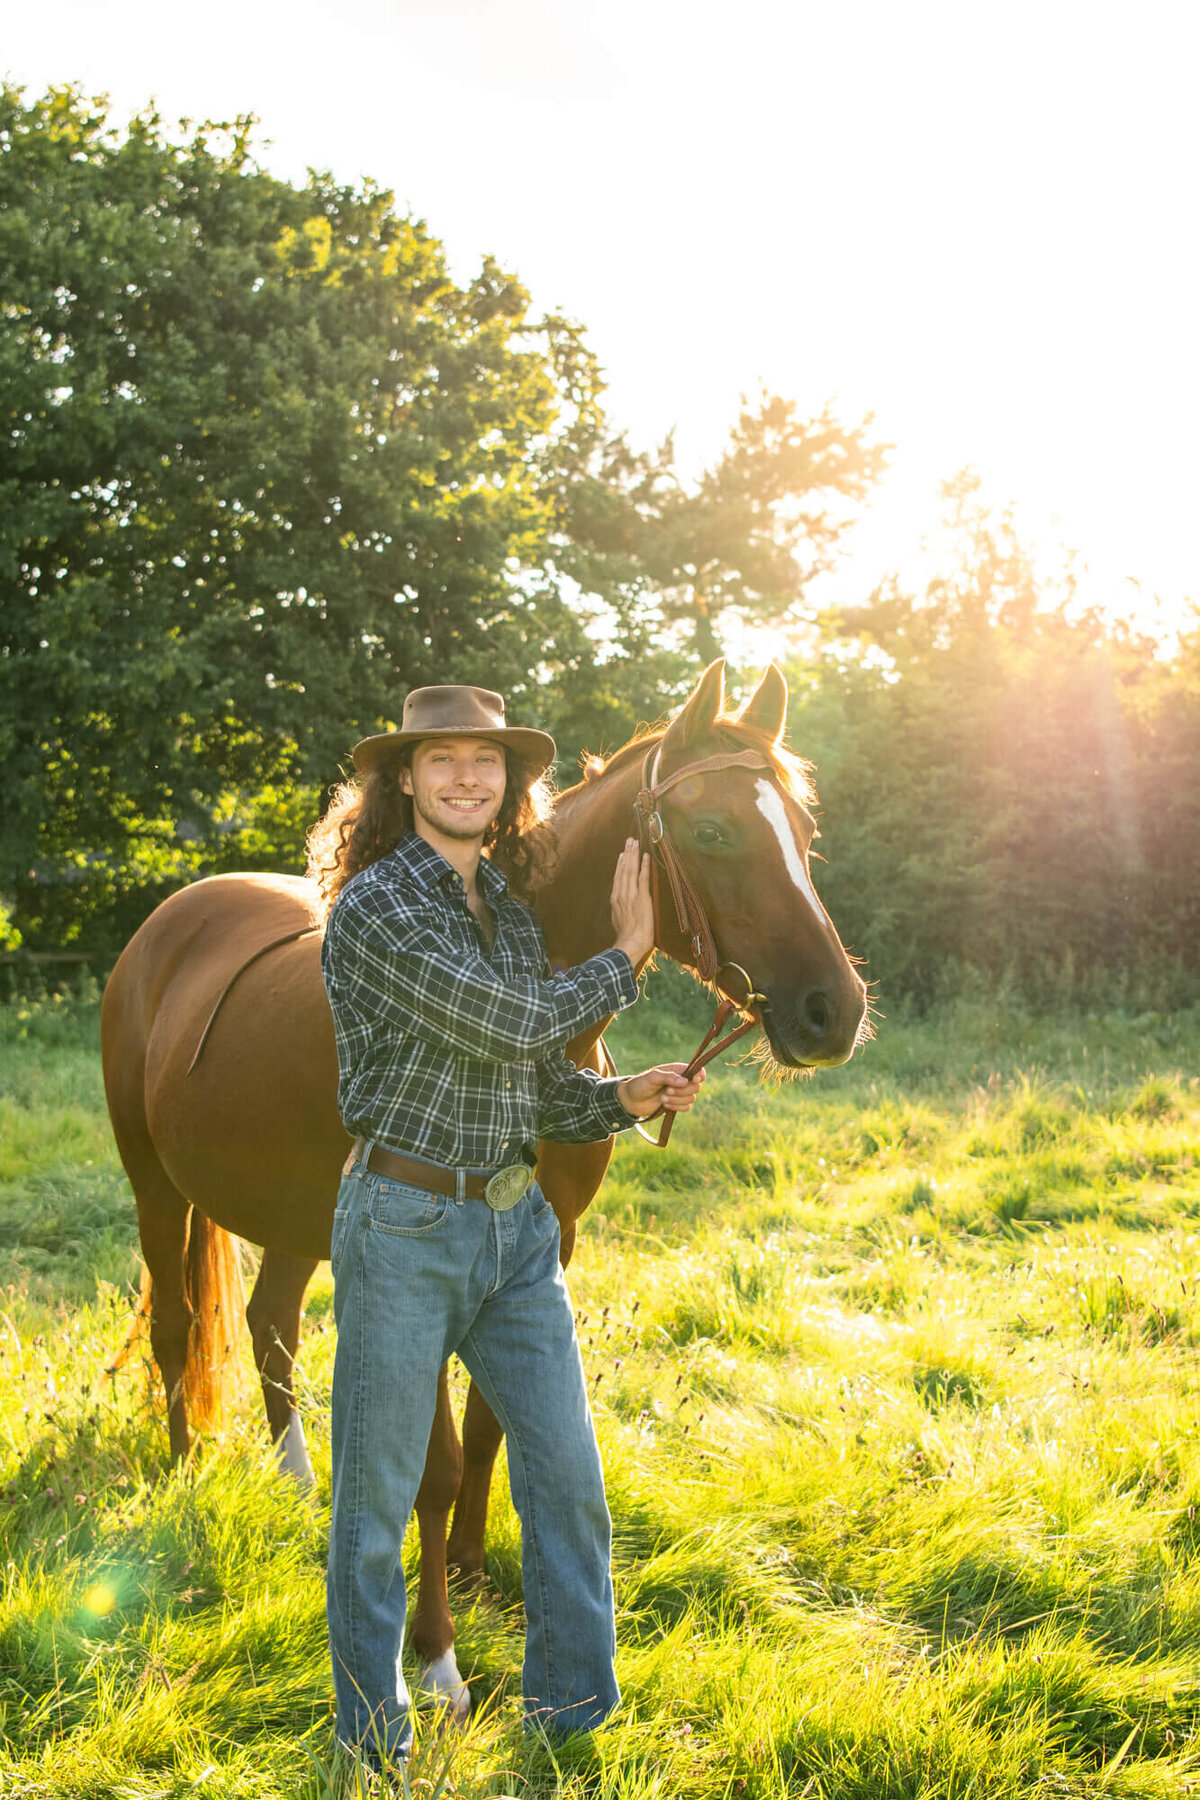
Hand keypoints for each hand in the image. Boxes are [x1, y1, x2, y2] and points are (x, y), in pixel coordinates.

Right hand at [610, 837, 654, 968]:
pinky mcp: (642, 898)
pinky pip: (643, 878)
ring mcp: (631, 895)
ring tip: (634, 843)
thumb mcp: (617, 920)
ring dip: (633, 855)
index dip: (620, 864)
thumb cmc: (625, 936)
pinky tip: (645, 856)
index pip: (618, 877)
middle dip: (626, 853)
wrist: (630, 943)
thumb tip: (619, 905)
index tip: (622, 853)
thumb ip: (619, 909)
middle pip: (623, 869)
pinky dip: (644, 866)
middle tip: (629, 840)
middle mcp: (621, 894)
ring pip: (631, 870)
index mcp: (615, 899)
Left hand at [617, 1061, 705, 1119]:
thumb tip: (685, 1081)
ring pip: (692, 1098)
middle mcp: (681, 1081)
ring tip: (662, 1098)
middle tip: (667, 1090)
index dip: (700, 1075)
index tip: (694, 1080)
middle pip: (696, 1087)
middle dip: (683, 1091)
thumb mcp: (652, 1077)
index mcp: (677, 1070)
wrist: (631, 1101)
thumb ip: (668, 1077)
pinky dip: (676, 1107)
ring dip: (677, 1100)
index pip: (697, 1070)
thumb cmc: (640, 1084)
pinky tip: (664, 1104)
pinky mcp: (677, 1104)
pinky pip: (687, 1107)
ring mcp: (680, 1093)